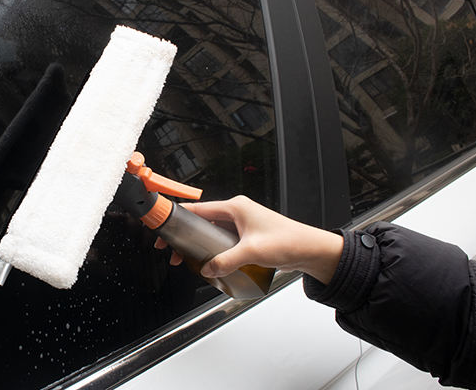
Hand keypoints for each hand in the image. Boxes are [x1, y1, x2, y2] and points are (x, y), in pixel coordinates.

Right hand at [155, 196, 342, 285]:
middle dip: (185, 236)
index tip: (165, 228)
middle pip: (202, 222)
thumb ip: (226, 261)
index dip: (179, 219)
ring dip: (199, 244)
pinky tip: (208, 262)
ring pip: (211, 232)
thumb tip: (207, 268)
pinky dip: (213, 250)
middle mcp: (237, 212)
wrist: (310, 249)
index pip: (199, 209)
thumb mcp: (252, 252)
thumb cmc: (288, 241)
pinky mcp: (247, 236)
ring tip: (186, 259)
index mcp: (235, 207)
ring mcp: (242, 224)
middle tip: (172, 250)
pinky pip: (223, 240)